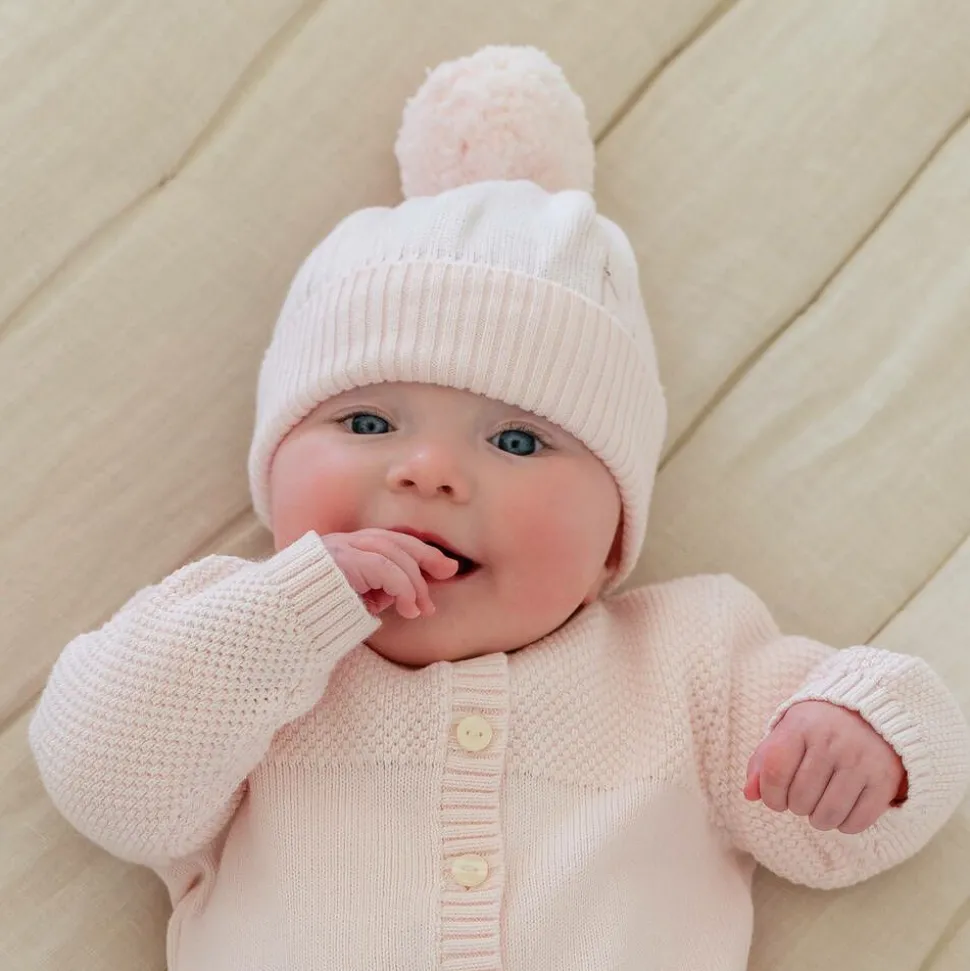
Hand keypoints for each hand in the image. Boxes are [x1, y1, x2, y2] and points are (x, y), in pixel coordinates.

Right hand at [321, 529, 457, 618]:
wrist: (274, 622)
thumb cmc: (309, 618)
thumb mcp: (349, 604)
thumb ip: (373, 594)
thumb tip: (400, 598)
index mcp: (345, 550)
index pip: (389, 542)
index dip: (419, 553)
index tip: (444, 569)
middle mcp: (342, 544)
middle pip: (394, 540)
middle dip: (426, 557)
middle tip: (449, 573)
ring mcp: (338, 550)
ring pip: (390, 553)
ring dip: (413, 581)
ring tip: (422, 609)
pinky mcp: (338, 562)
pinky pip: (381, 568)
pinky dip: (401, 587)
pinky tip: (407, 607)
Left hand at [744, 700, 906, 833]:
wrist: (873, 712)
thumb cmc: (819, 726)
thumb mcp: (787, 731)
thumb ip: (763, 760)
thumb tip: (749, 794)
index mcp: (801, 725)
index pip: (774, 771)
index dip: (770, 795)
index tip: (775, 799)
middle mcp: (832, 742)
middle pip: (800, 799)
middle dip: (795, 806)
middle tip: (802, 798)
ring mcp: (861, 761)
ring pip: (827, 815)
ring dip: (818, 820)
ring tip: (818, 807)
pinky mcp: (884, 780)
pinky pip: (857, 821)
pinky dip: (844, 825)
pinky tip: (841, 811)